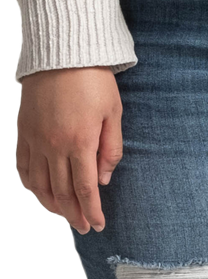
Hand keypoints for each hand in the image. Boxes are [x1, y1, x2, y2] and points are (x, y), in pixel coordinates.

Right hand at [16, 66, 122, 233]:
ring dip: (51, 204)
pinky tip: (39, 192)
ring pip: (39, 184)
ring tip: (63, 214)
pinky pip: (23, 167)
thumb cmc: (93, 80)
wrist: (61, 52)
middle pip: (62, 192)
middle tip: (83, 227)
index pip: (85, 189)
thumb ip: (111, 149)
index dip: (91, 210)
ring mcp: (35, 140)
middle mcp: (54, 146)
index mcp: (80, 142)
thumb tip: (103, 179)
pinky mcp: (23, 132)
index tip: (98, 225)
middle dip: (73, 213)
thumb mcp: (114, 113)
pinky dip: (31, 185)